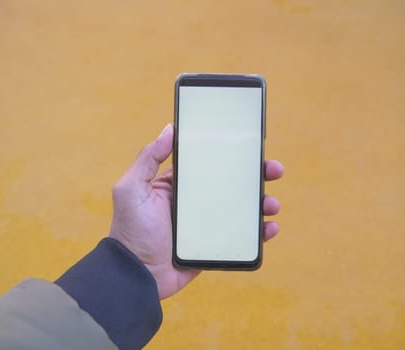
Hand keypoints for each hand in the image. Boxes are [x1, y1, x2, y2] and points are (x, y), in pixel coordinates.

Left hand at [109, 124, 283, 298]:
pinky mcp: (214, 246)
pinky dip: (259, 233)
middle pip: (233, 184)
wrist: (136, 274)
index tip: (251, 147)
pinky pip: (241, 238)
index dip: (231, 155)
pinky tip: (269, 228)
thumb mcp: (132, 189)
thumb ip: (147, 158)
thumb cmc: (130, 230)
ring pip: (242, 210)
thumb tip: (169, 129)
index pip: (210, 164)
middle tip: (274, 170)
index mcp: (179, 186)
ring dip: (262, 204)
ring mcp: (207, 225)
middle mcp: (195, 202)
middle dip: (256, 176)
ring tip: (272, 204)